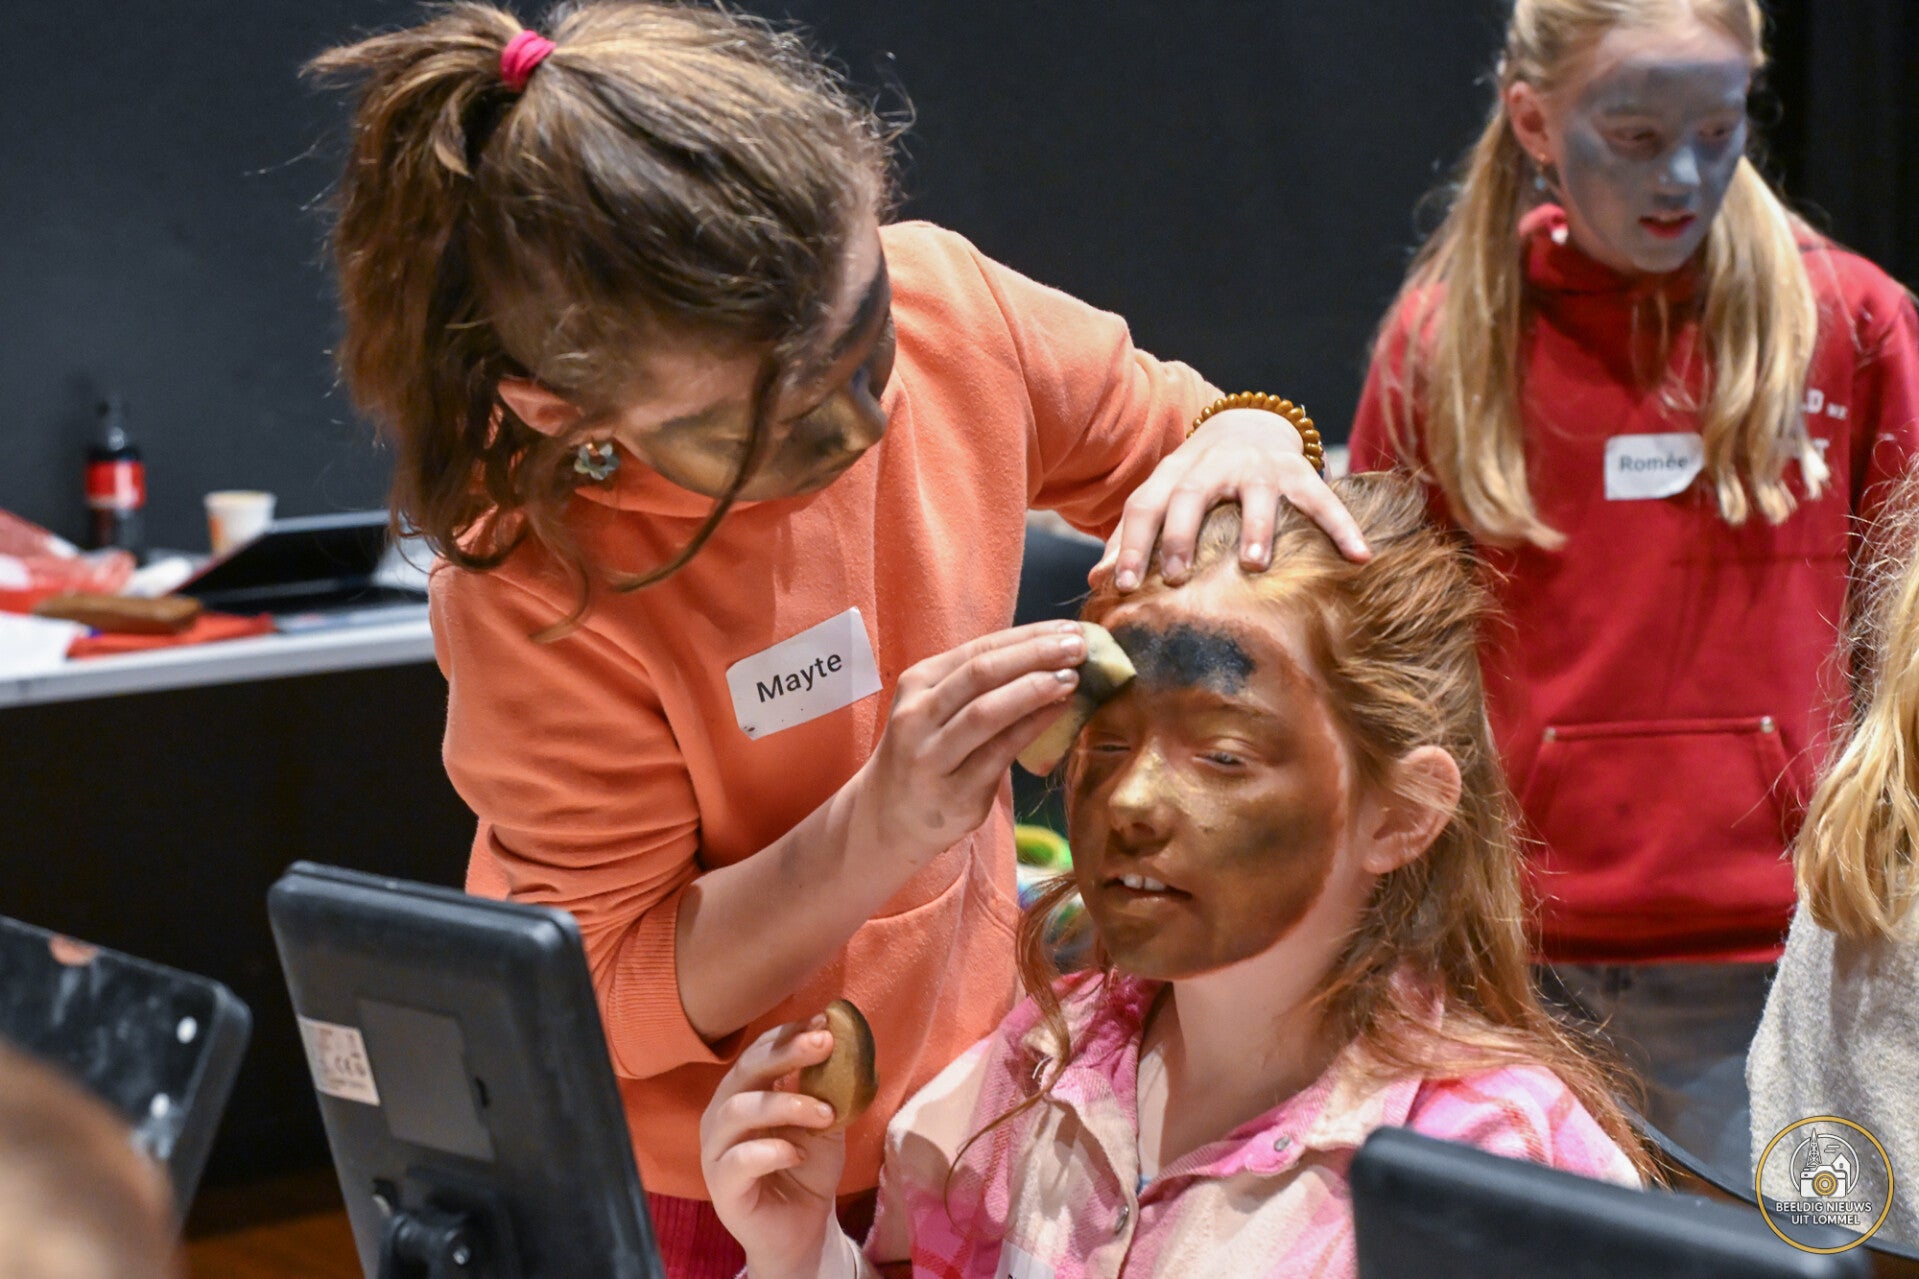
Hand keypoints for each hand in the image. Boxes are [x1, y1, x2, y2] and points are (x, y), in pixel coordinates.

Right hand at [701, 1017, 851, 1278]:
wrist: (803, 1228)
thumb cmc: (808, 1168)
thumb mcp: (825, 1121)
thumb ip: (829, 1086)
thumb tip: (848, 1043)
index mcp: (745, 1092)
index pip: (760, 1051)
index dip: (789, 1032)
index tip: (824, 1021)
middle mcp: (723, 1115)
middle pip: (745, 1071)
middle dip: (785, 1052)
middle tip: (824, 1042)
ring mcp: (717, 1150)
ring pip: (737, 1110)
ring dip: (785, 1103)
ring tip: (825, 1113)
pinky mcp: (722, 1186)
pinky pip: (738, 1160)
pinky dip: (771, 1150)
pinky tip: (798, 1152)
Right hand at [848, 622, 1084, 866]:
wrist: (890, 817)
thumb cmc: (928, 753)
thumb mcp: (937, 709)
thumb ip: (979, 685)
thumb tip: (1049, 654)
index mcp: (917, 683)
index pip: (978, 648)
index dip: (1028, 637)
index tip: (1069, 629)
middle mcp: (917, 716)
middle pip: (981, 674)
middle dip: (1035, 654)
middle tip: (1079, 646)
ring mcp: (932, 756)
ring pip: (986, 712)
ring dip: (1034, 689)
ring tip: (1073, 678)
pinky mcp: (954, 793)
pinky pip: (998, 753)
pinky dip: (1031, 728)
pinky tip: (1058, 712)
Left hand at [1095, 407, 1369, 590]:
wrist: (1247, 426)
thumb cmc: (1196, 481)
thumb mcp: (1162, 499)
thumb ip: (1131, 537)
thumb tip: (1096, 582)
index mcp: (1171, 475)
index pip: (1142, 506)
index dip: (1129, 544)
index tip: (1121, 586)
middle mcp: (1210, 465)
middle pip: (1190, 496)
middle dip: (1180, 535)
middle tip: (1175, 577)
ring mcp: (1255, 466)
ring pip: (1255, 494)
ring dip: (1255, 528)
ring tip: (1255, 565)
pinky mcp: (1296, 470)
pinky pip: (1321, 498)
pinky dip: (1341, 526)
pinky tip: (1359, 556)